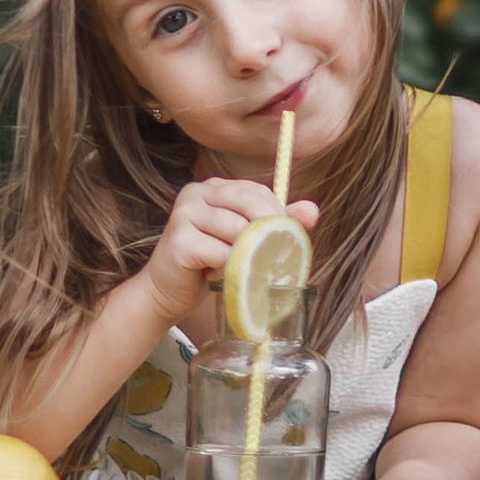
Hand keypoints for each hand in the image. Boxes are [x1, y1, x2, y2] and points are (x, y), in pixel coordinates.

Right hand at [137, 177, 316, 328]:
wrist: (166, 292)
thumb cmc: (207, 264)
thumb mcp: (244, 241)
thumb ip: (275, 223)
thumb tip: (313, 211)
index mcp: (213, 187)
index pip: (257, 191)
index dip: (277, 214)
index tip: (285, 239)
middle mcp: (196, 193)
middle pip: (248, 203)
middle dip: (269, 230)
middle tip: (277, 256)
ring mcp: (184, 214)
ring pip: (237, 229)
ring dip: (250, 254)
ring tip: (248, 270)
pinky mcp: (179, 241)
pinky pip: (221, 252)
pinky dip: (231, 268)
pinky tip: (224, 276)